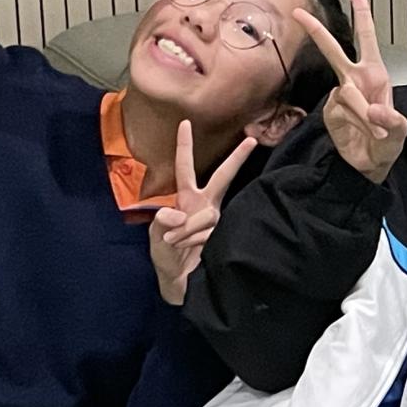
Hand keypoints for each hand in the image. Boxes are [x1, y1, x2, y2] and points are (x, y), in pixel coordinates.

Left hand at [147, 120, 254, 305]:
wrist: (180, 283)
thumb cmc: (166, 256)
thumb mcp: (155, 237)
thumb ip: (162, 222)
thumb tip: (176, 211)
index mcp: (187, 199)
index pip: (185, 168)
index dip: (184, 146)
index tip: (185, 123)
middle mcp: (205, 204)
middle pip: (223, 177)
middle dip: (236, 159)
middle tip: (251, 140)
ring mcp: (216, 220)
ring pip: (207, 214)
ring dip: (187, 229)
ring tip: (176, 243)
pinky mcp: (223, 235)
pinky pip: (209, 230)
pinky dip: (195, 239)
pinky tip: (192, 249)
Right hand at [295, 0, 406, 183]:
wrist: (369, 165)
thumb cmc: (386, 143)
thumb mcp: (400, 132)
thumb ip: (392, 121)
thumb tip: (373, 110)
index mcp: (375, 74)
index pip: (366, 37)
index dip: (361, 12)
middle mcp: (355, 79)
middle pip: (332, 50)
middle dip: (316, 31)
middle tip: (298, 13)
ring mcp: (340, 94)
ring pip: (348, 94)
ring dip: (363, 113)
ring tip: (375, 131)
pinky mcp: (329, 110)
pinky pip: (342, 110)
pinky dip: (356, 122)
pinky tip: (360, 133)